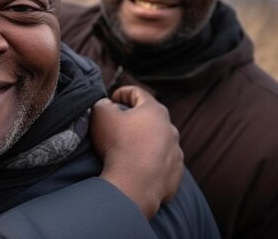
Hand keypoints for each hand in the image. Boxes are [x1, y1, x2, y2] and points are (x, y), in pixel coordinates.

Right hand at [91, 85, 182, 218]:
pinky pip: (162, 162)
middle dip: (135, 118)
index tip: (112, 99)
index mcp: (154, 111)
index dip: (123, 93)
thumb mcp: (101, 115)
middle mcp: (170, 129)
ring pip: (159, 141)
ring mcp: (175, 152)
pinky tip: (137, 167)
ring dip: (145, 141)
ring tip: (128, 148)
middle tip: (118, 124)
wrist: (134, 185)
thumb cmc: (118, 144)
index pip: (138, 93)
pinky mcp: (175, 173)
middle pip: (151, 118)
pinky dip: (151, 162)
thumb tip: (107, 105)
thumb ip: (103, 104)